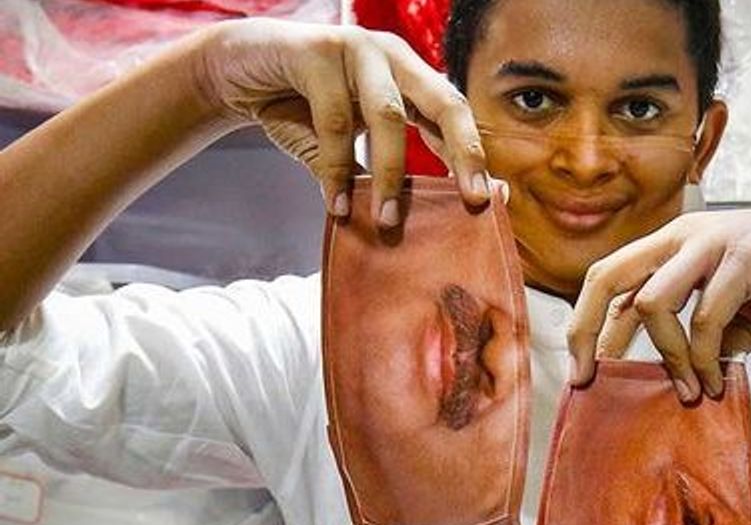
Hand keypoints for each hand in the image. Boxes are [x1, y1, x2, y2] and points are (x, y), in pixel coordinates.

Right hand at [192, 18, 489, 224]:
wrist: (234, 70)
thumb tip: (420, 216)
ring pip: (387, 115)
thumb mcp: (347, 144)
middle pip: (445, 102)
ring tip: (385, 221)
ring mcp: (357, 48)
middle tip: (470, 199)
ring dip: (388, 174)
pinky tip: (335, 201)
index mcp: (409, 77)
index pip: (454, 115)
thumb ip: (379, 171)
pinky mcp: (316, 50)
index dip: (473, 155)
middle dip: (463, 152)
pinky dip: (337, 165)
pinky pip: (334, 117)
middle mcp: (393, 57)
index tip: (488, 199)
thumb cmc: (299, 108)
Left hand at [567, 197, 750, 400]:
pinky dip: (705, 355)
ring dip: (667, 357)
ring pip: (652, 302)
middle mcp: (681, 235)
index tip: (584, 373)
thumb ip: (706, 336)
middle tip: (593, 379)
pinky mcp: (745, 254)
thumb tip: (680, 375)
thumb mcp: (739, 312)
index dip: (585, 325)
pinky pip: (707, 315)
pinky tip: (716, 378)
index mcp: (672, 245)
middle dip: (588, 332)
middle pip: (606, 277)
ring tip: (689, 389)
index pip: (607, 280)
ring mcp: (710, 241)